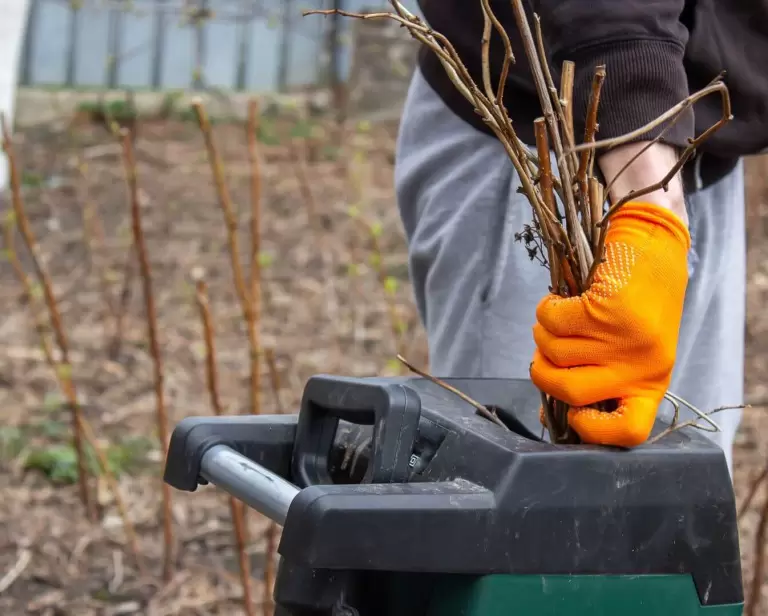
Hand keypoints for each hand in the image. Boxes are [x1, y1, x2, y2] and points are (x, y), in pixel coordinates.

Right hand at [530, 201, 690, 446]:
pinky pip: (551, 321)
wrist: (654, 242)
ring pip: (552, 351)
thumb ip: (599, 381)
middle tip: (546, 352)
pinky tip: (560, 299)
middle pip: (569, 392)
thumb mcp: (630, 351)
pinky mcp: (605, 308)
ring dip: (544, 333)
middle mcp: (641, 366)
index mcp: (652, 383)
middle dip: (543, 372)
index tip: (572, 413)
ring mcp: (624, 338)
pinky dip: (546, 309)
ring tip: (560, 316)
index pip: (628, 432)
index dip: (591, 431)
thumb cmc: (637, 301)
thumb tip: (550, 418)